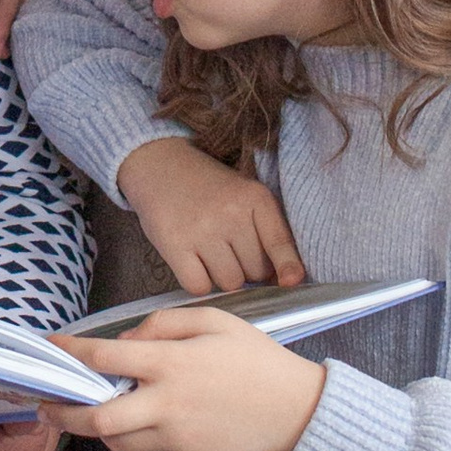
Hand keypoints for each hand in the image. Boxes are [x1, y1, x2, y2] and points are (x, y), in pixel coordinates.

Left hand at [54, 303, 323, 450]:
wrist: (295, 410)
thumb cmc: (254, 358)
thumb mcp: (212, 320)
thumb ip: (162, 324)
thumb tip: (124, 341)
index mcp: (172, 364)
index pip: (105, 358)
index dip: (70, 352)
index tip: (51, 347)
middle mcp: (168, 405)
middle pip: (98, 420)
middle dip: (63, 414)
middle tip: (46, 406)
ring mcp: (177, 439)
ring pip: (118, 442)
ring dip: (102, 427)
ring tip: (99, 410)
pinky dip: (135, 439)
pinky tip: (145, 422)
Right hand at [121, 138, 302, 293]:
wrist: (159, 164)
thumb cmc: (208, 189)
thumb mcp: (243, 196)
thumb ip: (266, 232)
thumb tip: (282, 282)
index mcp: (255, 197)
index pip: (279, 242)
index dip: (287, 266)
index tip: (290, 282)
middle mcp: (231, 213)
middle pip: (256, 271)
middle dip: (245, 269)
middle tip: (227, 248)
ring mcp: (202, 229)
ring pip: (230, 283)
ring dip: (221, 277)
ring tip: (208, 252)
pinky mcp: (175, 243)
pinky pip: (199, 286)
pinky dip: (197, 282)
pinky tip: (192, 261)